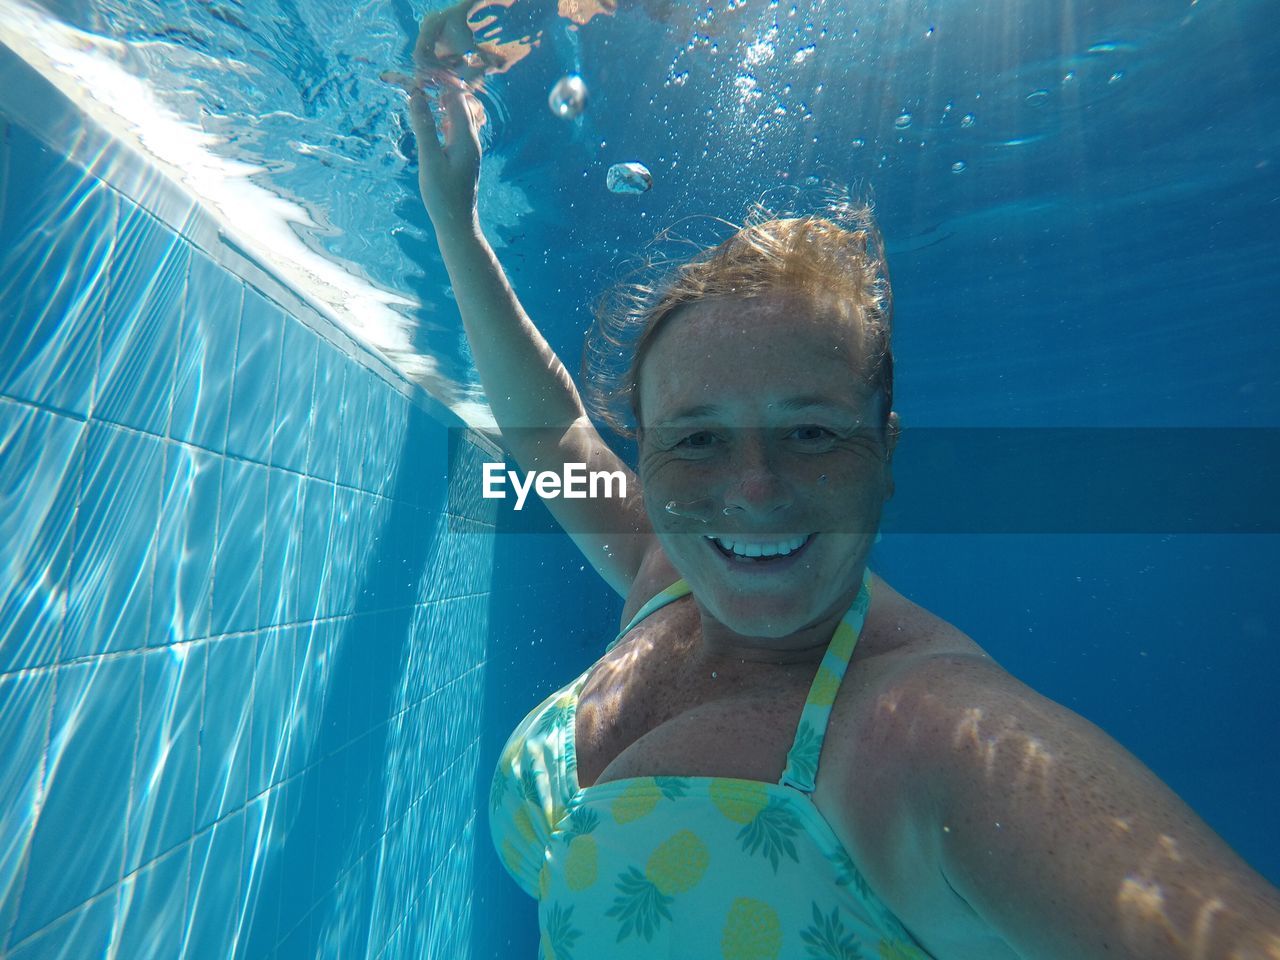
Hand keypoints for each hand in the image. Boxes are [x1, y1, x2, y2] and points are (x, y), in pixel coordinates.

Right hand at [409, 73, 483, 231]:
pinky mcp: (464, 156)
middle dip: (441, 89)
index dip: (438, 83)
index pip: (456, 97)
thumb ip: (423, 127)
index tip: (417, 76)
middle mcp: (472, 139)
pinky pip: (457, 128)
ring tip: (421, 97)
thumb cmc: (443, 196)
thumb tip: (417, 95)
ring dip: (442, 103)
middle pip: (461, 102)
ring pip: (460, 115)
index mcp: (466, 137)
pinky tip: (431, 121)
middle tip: (417, 84)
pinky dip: (444, 118)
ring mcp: (469, 148)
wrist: (458, 225)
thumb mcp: (430, 160)